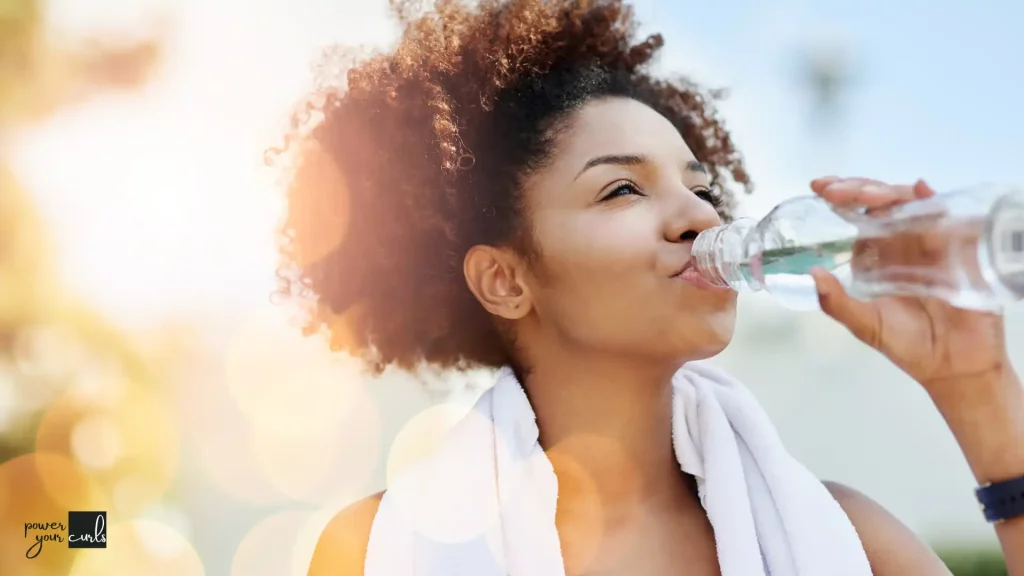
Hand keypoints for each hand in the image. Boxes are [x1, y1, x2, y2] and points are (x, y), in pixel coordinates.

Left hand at [807, 176, 1010, 392]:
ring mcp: (930, 241)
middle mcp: (902, 242)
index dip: (840, 196)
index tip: (819, 187)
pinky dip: (932, 201)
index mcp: (877, 254)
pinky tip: (920, 192)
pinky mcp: (958, 247)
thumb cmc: (908, 343)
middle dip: (858, 189)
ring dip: (888, 193)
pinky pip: (947, 217)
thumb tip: (811, 274)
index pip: (857, 216)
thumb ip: (836, 302)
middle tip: (836, 191)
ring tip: (867, 198)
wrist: (953, 365)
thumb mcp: (864, 324)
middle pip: (881, 201)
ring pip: (909, 202)